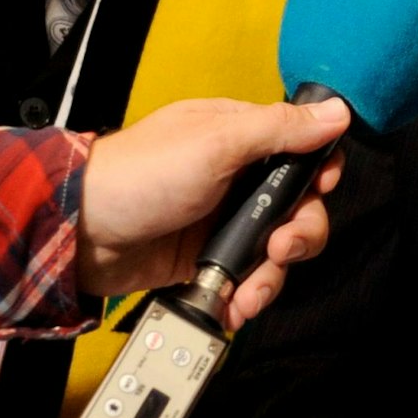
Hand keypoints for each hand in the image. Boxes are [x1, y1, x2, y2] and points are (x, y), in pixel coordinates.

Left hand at [77, 95, 350, 328]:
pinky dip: (247, 295)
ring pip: (277, 249)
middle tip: (281, 248)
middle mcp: (238, 179)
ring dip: (274, 275)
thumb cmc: (140, 174)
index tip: (318, 189)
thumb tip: (337, 112)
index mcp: (242, 137)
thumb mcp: (216, 142)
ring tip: (251, 292)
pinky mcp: (207, 259)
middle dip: (301, 233)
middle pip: (299, 206)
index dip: (320, 172)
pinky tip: (236, 305)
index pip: (304, 150)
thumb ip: (279, 129)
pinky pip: (246, 278)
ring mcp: (223, 221)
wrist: (79, 234)